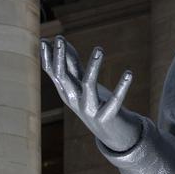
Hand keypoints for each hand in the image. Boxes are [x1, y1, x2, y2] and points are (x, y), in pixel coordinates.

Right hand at [40, 36, 141, 151]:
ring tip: (99, 49)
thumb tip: (62, 43)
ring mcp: (89, 110)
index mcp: (67, 92)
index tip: (45, 39)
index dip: (48, 57)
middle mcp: (74, 100)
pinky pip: (115, 101)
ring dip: (94, 66)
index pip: (53, 73)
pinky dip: (122, 87)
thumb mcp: (82, 84)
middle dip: (60, 57)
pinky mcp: (107, 117)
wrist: (111, 135)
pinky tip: (129, 73)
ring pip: (88, 85)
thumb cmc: (96, 104)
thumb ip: (73, 65)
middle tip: (60, 38)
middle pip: (63, 77)